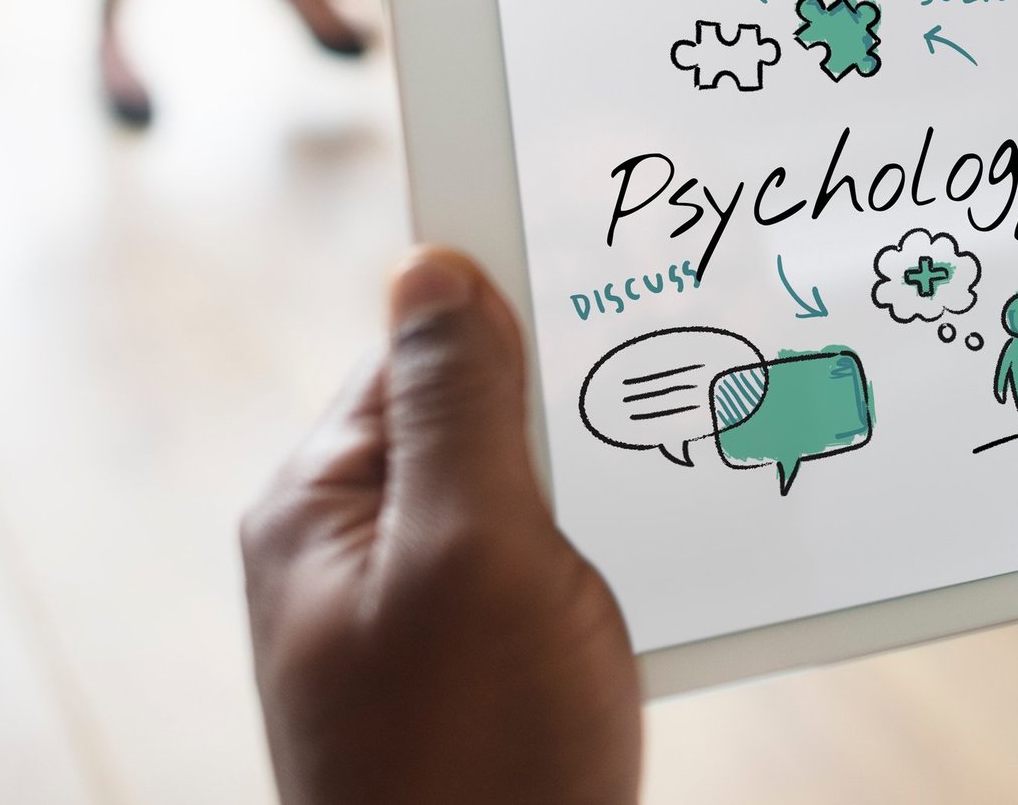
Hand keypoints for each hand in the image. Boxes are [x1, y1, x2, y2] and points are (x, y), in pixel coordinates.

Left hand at [243, 248, 640, 804]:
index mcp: (325, 500)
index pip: (419, 347)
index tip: (613, 271)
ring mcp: (419, 605)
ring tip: (692, 453)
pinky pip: (546, 554)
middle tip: (685, 368)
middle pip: (479, 410)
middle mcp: (359, 544)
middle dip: (576, 397)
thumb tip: (430, 263)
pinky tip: (670, 542)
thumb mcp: (467, 553)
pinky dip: (607, 538)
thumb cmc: (471, 759)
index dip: (515, 303)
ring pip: (527, 483)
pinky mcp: (480, 655)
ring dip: (603, 472)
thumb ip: (456, 405)